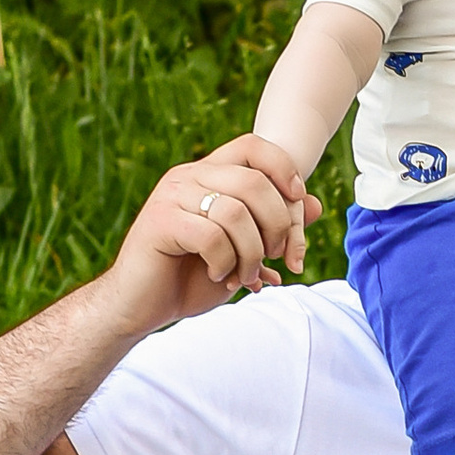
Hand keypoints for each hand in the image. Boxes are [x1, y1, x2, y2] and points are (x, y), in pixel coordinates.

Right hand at [107, 137, 319, 328]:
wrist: (139, 307)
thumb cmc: (190, 278)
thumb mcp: (243, 252)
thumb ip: (275, 227)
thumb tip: (316, 204)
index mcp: (206, 175)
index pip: (252, 146)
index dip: (283, 167)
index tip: (297, 199)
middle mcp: (187, 177)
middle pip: (254, 181)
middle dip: (276, 225)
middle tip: (273, 257)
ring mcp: (171, 197)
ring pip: (236, 211)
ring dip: (252, 252)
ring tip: (244, 275)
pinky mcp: (160, 222)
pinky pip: (212, 235)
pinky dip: (225, 262)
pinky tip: (219, 276)